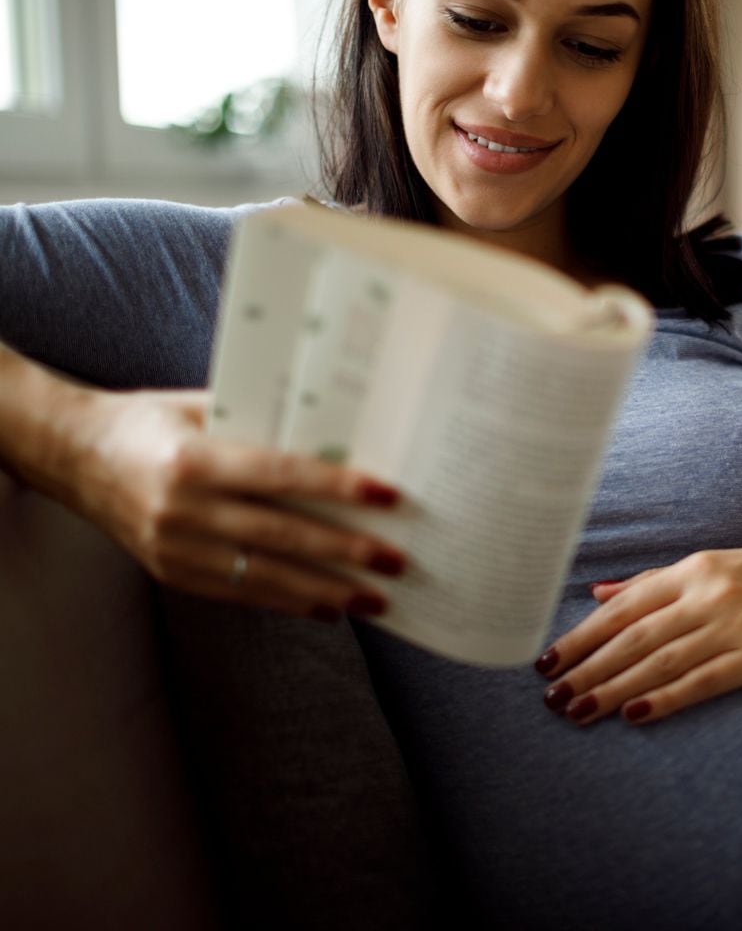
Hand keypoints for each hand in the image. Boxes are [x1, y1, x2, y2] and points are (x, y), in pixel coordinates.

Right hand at [62, 387, 403, 621]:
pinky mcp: (172, 574)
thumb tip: (334, 434)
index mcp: (194, 459)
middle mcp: (184, 510)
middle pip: (283, 534)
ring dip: (327, 591)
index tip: (387, 496)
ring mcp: (175, 549)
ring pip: (266, 576)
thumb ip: (260, 421)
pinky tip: (327, 609)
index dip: (338, 487)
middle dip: (346, 551)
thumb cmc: (148, 420)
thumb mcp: (199, 406)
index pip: (282, 474)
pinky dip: (288, 602)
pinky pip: (241, 593)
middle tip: (395, 561)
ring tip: (374, 599)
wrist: (73, 457)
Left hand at [535, 545, 741, 724]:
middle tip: (550, 695)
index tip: (545, 660)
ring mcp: (735, 624)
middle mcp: (708, 593)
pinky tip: (634, 715)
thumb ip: (656, 582)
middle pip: (633, 636)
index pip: (623, 606)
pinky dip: (666, 699)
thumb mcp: (717, 566)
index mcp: (694, 567)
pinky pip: (704, 681)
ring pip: (659, 661)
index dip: (581, 635)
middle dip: (585, 667)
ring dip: (612, 689)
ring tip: (576, 710)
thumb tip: (599, 593)